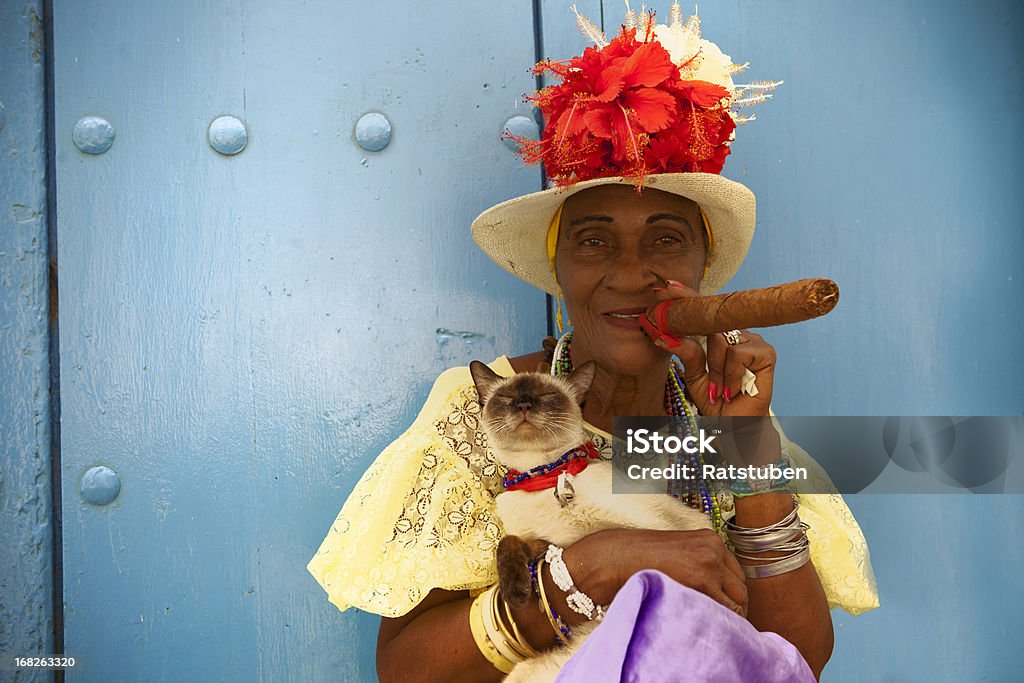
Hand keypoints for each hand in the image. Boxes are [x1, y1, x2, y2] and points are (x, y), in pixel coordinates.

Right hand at [565, 527, 747, 615]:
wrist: (615, 557)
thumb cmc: (640, 558)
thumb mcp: (677, 552)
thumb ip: (699, 563)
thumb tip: (718, 592)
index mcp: (710, 539)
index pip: (737, 574)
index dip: (731, 595)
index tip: (723, 608)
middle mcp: (714, 549)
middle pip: (741, 589)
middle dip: (733, 608)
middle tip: (717, 622)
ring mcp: (709, 564)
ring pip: (736, 603)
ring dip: (726, 616)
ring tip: (709, 625)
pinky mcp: (702, 582)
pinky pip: (723, 611)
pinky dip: (717, 621)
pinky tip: (701, 624)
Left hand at [648, 280, 775, 416]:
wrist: (735, 425)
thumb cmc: (715, 399)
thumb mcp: (694, 375)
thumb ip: (686, 352)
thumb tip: (664, 336)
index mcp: (720, 334)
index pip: (703, 310)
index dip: (686, 297)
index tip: (666, 287)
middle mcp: (737, 333)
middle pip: (711, 323)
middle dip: (699, 345)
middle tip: (702, 376)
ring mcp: (753, 340)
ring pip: (721, 341)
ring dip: (715, 371)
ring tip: (721, 389)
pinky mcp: (766, 352)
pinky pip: (736, 353)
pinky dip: (730, 374)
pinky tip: (733, 389)